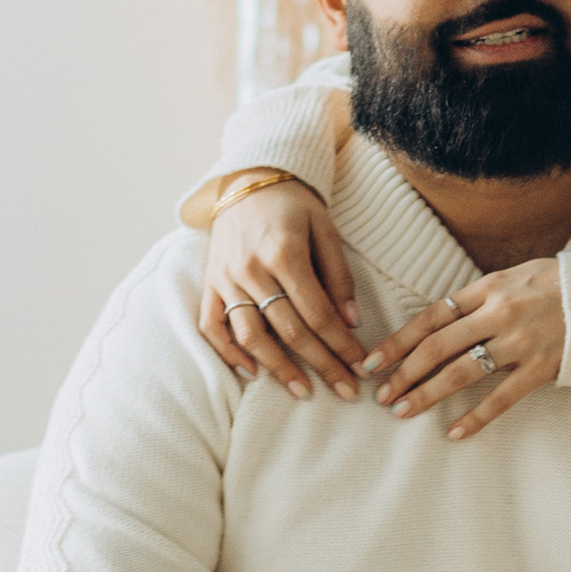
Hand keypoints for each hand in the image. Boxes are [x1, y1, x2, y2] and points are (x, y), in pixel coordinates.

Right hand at [199, 185, 363, 401]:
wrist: (248, 180)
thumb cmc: (293, 205)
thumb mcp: (325, 229)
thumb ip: (338, 275)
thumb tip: (351, 323)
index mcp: (285, 253)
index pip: (318, 314)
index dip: (342, 346)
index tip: (361, 367)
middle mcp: (251, 269)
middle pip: (290, 331)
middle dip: (322, 365)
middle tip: (346, 391)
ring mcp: (225, 278)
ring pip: (251, 336)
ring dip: (279, 369)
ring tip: (304, 391)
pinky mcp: (209, 283)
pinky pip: (212, 326)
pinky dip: (229, 353)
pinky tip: (252, 372)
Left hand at [371, 256, 566, 438]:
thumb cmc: (560, 285)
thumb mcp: (515, 276)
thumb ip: (479, 298)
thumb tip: (439, 320)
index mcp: (488, 288)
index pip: (430, 317)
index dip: (398, 341)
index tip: (373, 361)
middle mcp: (499, 314)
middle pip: (438, 347)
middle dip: (404, 372)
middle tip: (381, 395)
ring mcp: (521, 342)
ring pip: (462, 372)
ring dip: (427, 394)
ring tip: (403, 411)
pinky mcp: (542, 368)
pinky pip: (502, 398)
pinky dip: (476, 417)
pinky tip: (454, 433)